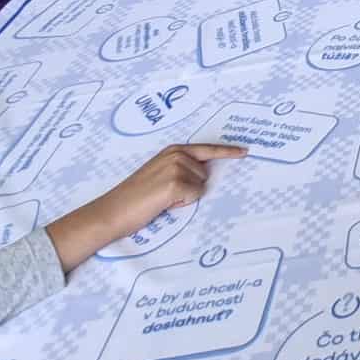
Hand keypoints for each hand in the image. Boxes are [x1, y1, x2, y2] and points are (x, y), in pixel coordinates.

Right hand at [45, 143, 248, 271]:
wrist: (114, 210)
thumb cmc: (136, 197)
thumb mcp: (159, 174)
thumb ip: (180, 169)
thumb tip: (203, 177)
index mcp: (172, 150)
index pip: (207, 149)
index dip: (227, 152)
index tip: (244, 151)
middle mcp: (176, 154)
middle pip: (205, 175)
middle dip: (190, 188)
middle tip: (164, 195)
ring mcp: (177, 167)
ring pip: (200, 187)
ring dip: (185, 197)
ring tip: (162, 199)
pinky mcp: (176, 183)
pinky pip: (194, 196)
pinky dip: (181, 204)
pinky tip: (163, 203)